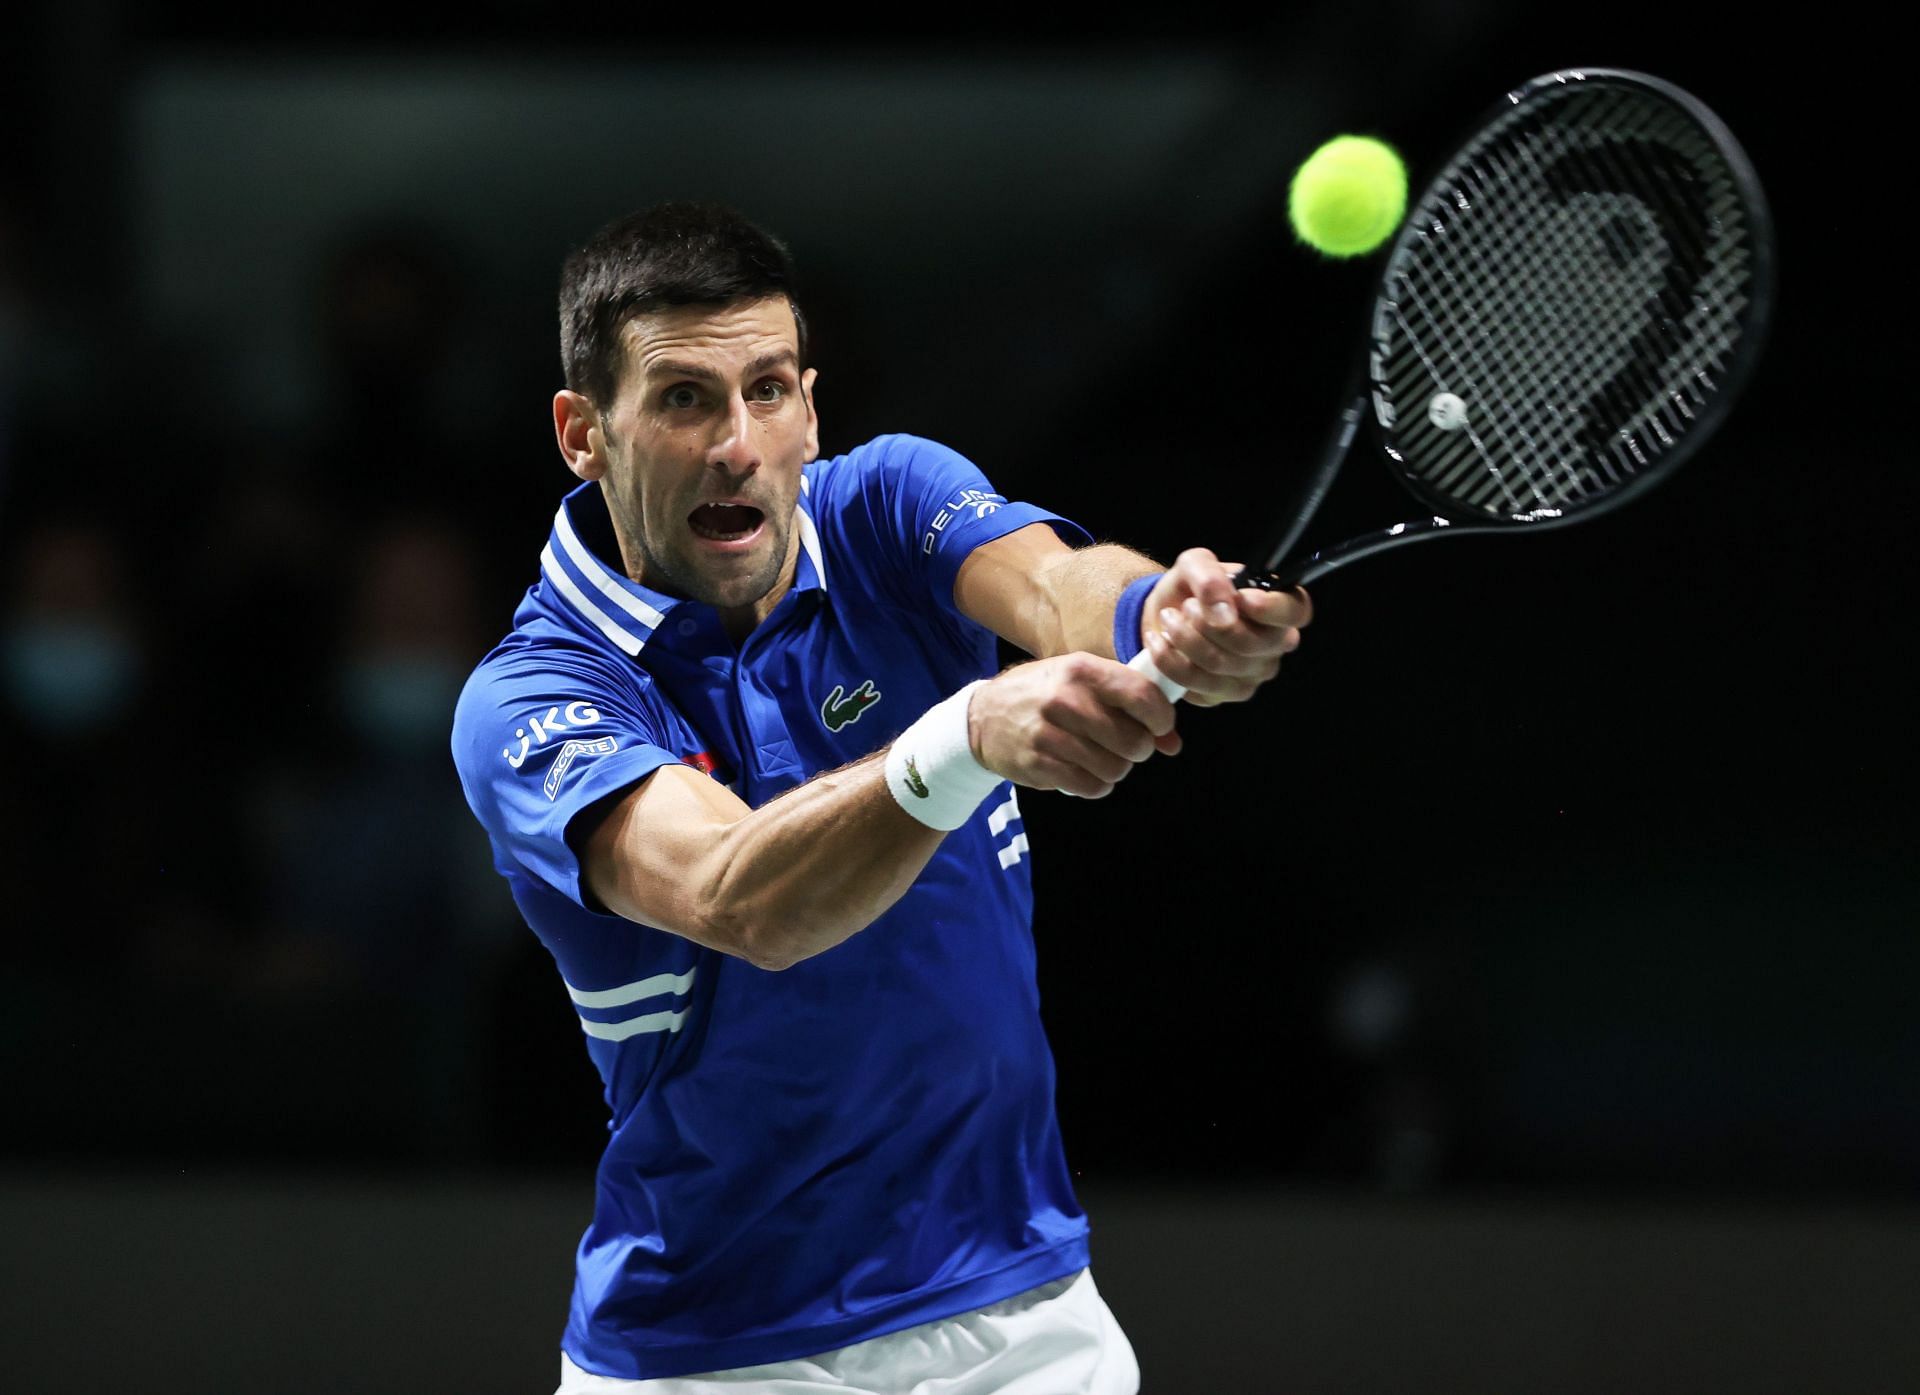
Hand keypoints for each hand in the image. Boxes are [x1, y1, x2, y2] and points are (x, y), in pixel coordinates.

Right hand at [968, 653, 1180, 797]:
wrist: (983, 717)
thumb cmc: (1044, 695)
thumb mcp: (1082, 683)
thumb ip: (1129, 705)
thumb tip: (1172, 743)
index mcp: (1082, 670)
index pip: (1143, 694)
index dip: (1161, 717)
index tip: (1158, 726)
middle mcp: (1066, 700)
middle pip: (1134, 741)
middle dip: (1138, 749)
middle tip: (1124, 745)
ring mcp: (1049, 734)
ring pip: (1115, 769)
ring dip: (1115, 768)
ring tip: (1099, 757)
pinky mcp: (1038, 764)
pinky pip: (1091, 787)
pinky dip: (1095, 784)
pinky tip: (1083, 770)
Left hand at [1140, 548, 1311, 706]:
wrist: (1164, 616)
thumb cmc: (1191, 589)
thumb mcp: (1195, 565)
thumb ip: (1210, 576)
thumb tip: (1225, 611)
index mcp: (1278, 607)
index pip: (1296, 611)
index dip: (1272, 609)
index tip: (1240, 598)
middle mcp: (1274, 645)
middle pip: (1249, 644)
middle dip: (1206, 622)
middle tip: (1186, 606)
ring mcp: (1251, 675)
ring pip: (1218, 664)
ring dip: (1183, 638)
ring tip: (1169, 618)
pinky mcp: (1223, 695)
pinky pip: (1195, 684)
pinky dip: (1168, 659)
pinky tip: (1159, 642)